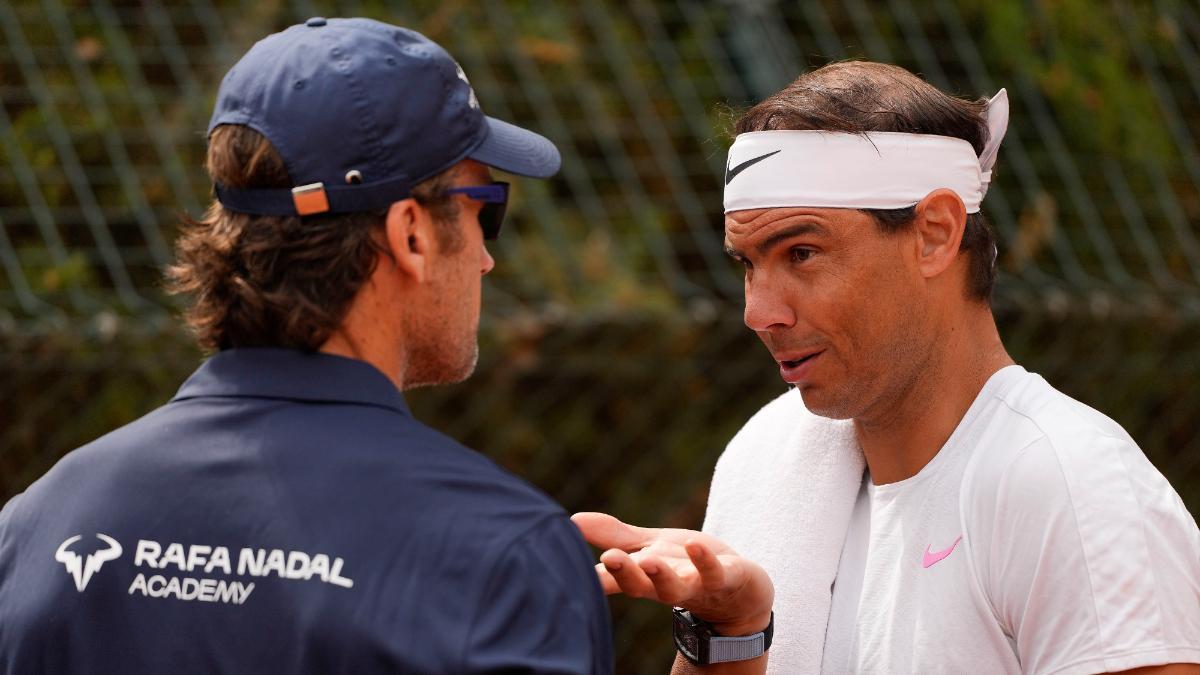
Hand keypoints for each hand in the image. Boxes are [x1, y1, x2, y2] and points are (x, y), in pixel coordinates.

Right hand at [571, 512, 773, 635]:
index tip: (575, 568)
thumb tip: (571, 521)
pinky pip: (714, 571)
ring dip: (661, 576)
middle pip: (640, 585)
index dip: (597, 574)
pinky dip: (705, 560)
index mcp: (644, 577)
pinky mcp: (725, 577)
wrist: (741, 591)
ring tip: (649, 560)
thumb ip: (615, 537)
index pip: (614, 578)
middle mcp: (665, 585)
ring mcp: (695, 584)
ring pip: (674, 587)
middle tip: (608, 559)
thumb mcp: (650, 546)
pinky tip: (696, 545)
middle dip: (624, 574)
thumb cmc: (688, 566)